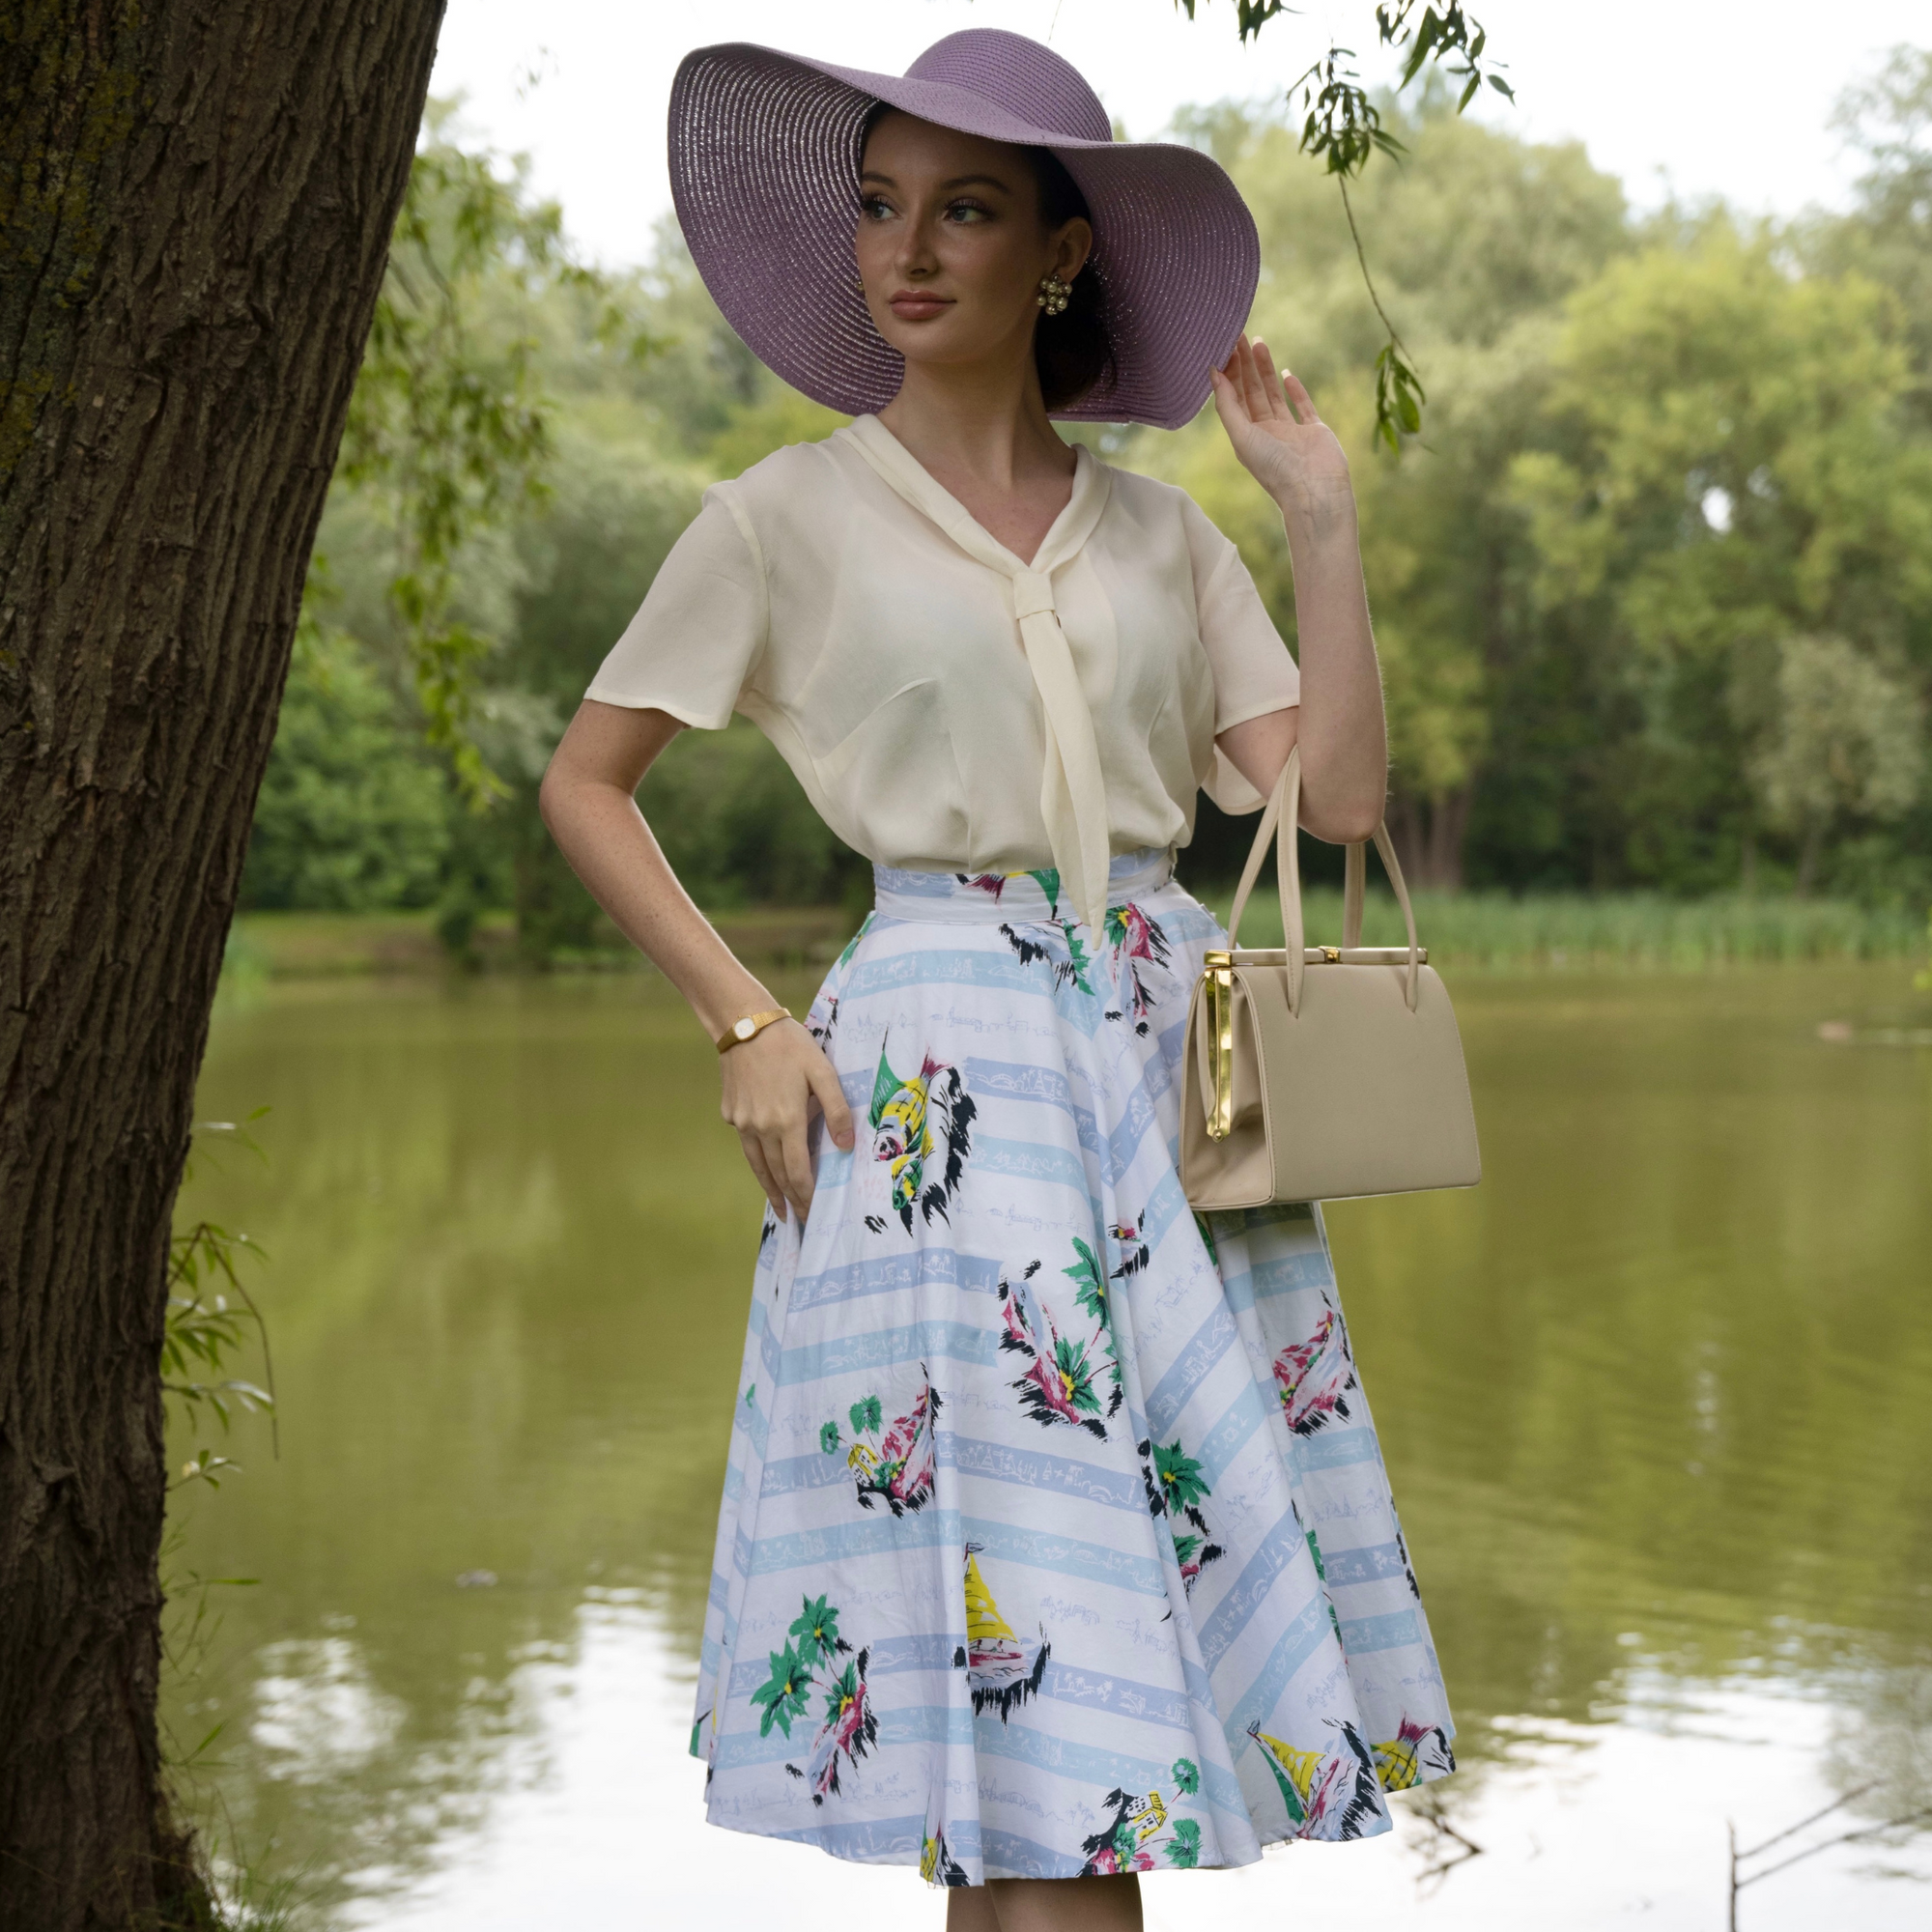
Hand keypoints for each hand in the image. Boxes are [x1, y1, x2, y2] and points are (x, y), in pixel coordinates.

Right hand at [719, 1018, 854, 1225]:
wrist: (743, 1024)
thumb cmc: (789, 1045)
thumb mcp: (822, 1072)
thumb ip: (837, 1109)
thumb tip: (846, 1146)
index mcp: (787, 1121)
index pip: (799, 1171)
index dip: (807, 1196)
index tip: (812, 1215)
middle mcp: (761, 1128)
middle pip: (778, 1175)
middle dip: (791, 1200)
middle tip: (800, 1220)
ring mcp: (742, 1123)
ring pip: (758, 1165)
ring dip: (771, 1189)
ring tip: (780, 1208)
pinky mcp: (731, 1114)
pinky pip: (747, 1144)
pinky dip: (758, 1161)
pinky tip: (766, 1167)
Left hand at [1210, 336, 1352, 517]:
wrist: (1315, 490)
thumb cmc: (1274, 468)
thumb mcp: (1242, 435)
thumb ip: (1227, 405)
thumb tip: (1212, 373)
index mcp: (1246, 437)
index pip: (1233, 397)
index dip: (1228, 372)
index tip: (1224, 346)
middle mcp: (1266, 433)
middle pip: (1251, 391)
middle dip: (1245, 364)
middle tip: (1239, 334)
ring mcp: (1290, 432)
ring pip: (1274, 394)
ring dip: (1266, 369)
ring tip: (1260, 342)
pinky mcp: (1313, 430)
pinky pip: (1302, 405)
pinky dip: (1295, 389)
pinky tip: (1286, 373)